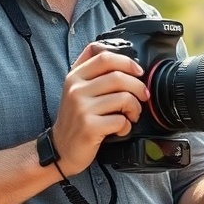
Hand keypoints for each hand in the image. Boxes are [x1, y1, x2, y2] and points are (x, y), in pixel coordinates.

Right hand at [51, 41, 147, 174]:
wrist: (60, 149)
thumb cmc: (76, 119)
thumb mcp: (76, 89)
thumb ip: (92, 69)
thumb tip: (120, 54)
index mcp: (75, 77)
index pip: (105, 58)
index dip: (127, 62)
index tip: (139, 72)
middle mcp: (76, 90)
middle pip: (118, 77)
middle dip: (138, 87)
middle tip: (142, 97)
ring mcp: (82, 108)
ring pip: (123, 98)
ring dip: (135, 108)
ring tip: (132, 115)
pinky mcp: (89, 127)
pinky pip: (121, 120)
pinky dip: (127, 126)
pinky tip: (121, 129)